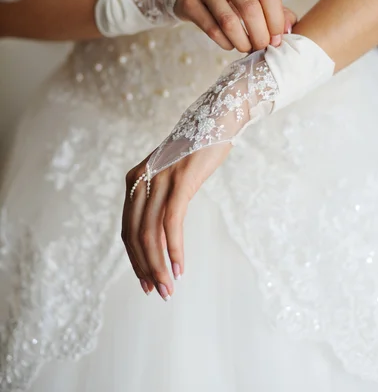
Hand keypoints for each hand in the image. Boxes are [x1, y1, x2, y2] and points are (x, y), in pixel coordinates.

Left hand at [122, 142, 231, 299]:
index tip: (146, 282)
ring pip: (150, 234)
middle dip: (145, 269)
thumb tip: (162, 239)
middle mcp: (141, 180)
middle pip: (134, 235)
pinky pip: (172, 223)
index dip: (135, 259)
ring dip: (159, 266)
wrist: (216, 119)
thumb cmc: (195, 151)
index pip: (127, 229)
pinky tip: (180, 267)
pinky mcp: (180, 181)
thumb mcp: (171, 176)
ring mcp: (160, 180)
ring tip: (169, 288)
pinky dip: (175, 249)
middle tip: (158, 293)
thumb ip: (160, 202)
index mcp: (134, 181)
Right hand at [174, 0, 296, 52]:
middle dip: (260, 33)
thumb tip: (290, 29)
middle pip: (249, 6)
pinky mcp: (187, 0)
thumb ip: (275, 10)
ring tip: (246, 48)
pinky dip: (224, 41)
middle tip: (262, 47)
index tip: (277, 38)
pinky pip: (210, 27)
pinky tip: (229, 45)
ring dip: (242, 40)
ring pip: (229, 19)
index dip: (276, 18)